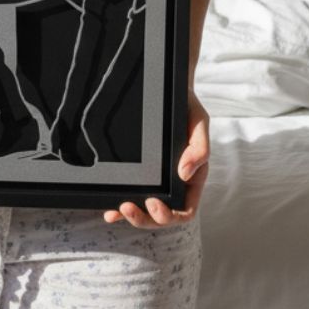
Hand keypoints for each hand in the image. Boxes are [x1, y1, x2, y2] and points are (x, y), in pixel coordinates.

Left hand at [103, 94, 208, 228]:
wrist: (168, 90)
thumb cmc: (188, 108)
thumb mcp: (199, 123)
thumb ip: (199, 148)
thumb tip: (185, 173)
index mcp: (192, 178)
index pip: (185, 210)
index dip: (170, 215)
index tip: (154, 204)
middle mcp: (173, 184)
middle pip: (161, 216)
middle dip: (145, 218)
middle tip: (128, 208)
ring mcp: (156, 180)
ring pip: (145, 210)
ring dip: (131, 215)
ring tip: (118, 210)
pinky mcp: (139, 173)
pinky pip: (130, 194)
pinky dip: (119, 205)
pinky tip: (109, 210)